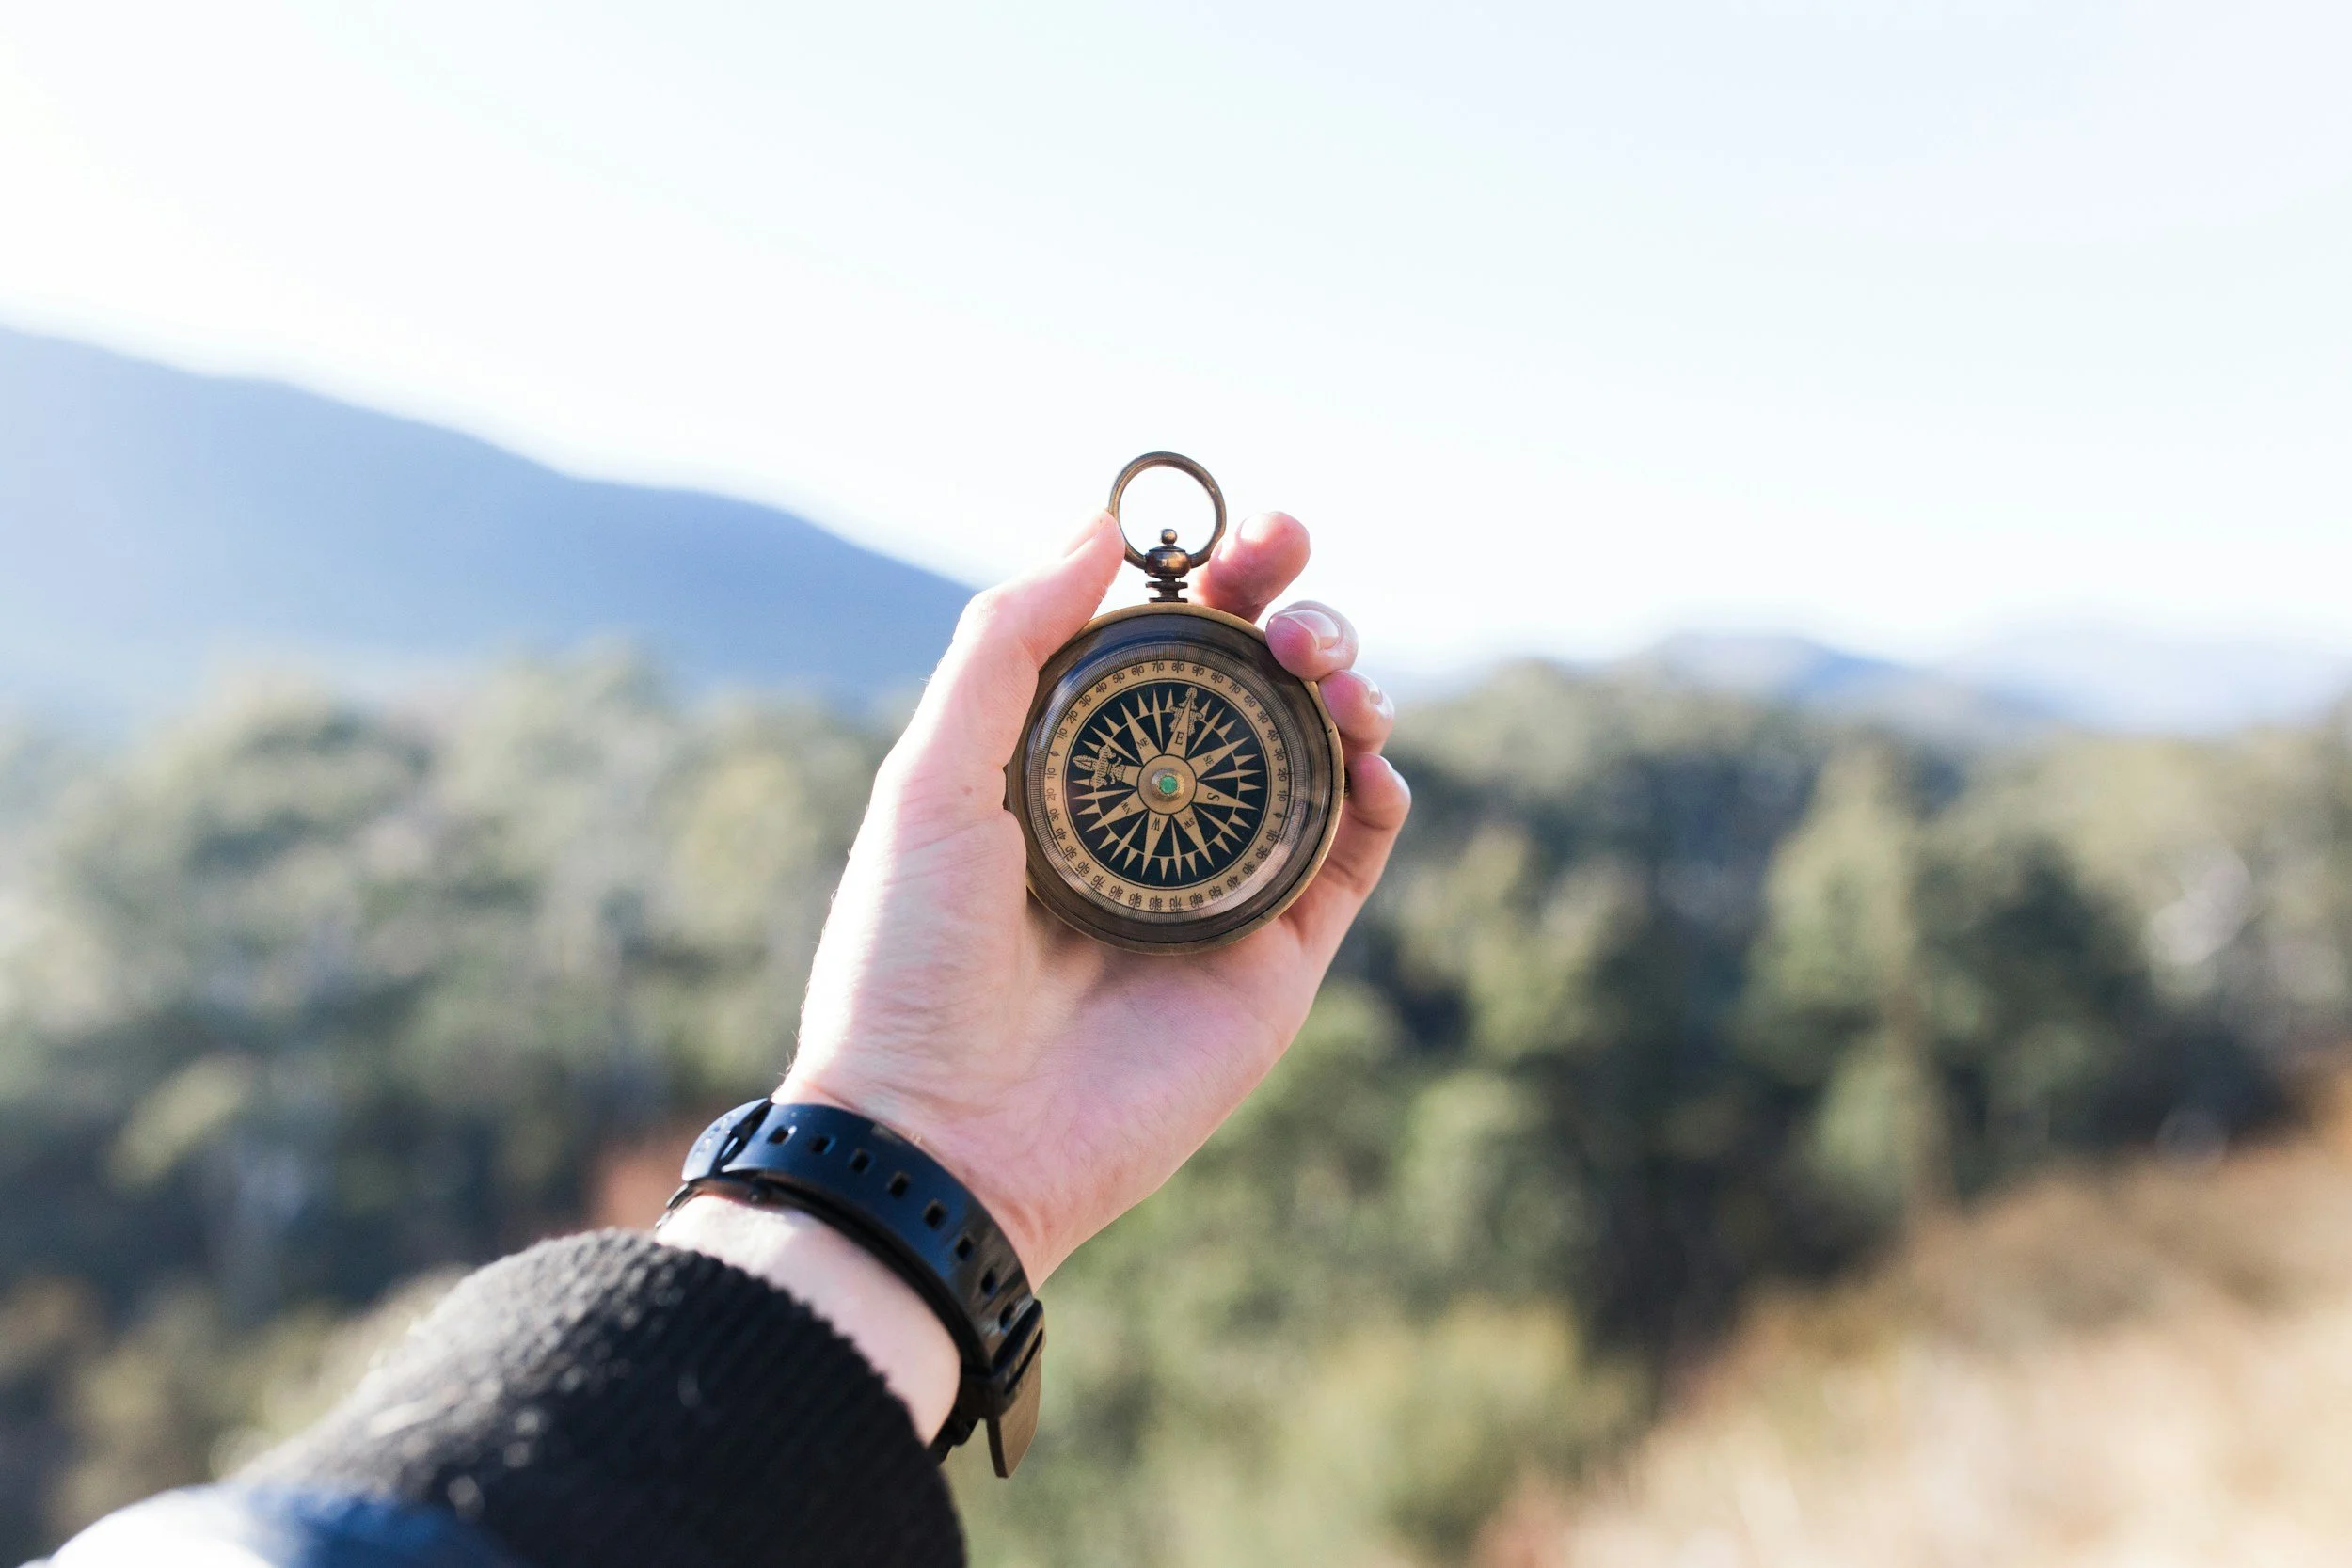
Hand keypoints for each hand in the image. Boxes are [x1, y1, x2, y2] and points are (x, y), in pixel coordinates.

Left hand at [780, 509, 1408, 1281]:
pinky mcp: (1276, 958)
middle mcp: (1152, 815)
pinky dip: (1379, 790)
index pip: (1164, 644)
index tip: (1242, 533)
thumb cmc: (910, 961)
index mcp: (1068, 765)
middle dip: (1292, 611)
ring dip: (1343, 684)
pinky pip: (1353, 855)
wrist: (944, 1137)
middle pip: (1255, 684)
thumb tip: (1101, 523)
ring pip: (1319, 754)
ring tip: (1326, 666)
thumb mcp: (933, 777)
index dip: (1213, 577)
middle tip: (1291, 589)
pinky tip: (1367, 750)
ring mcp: (1221, 885)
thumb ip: (1009, 643)